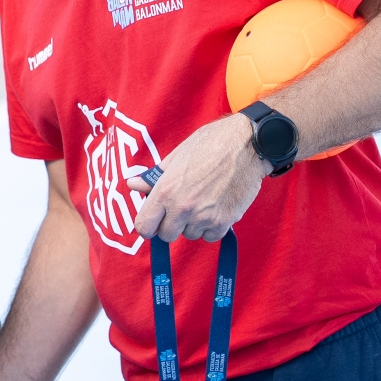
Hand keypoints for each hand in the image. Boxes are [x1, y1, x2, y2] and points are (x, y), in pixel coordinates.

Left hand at [127, 114, 269, 241]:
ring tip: (202, 202)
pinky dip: (211, 228)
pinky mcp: (225, 221)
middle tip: (181, 208)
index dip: (148, 225)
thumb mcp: (176, 156)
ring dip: (193, 225)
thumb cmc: (210, 144)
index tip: (154, 221)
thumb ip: (153, 177)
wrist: (248, 144)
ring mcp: (204, 216)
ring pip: (190, 235)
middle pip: (166, 235)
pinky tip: (215, 209)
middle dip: (170, 225)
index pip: (144, 227)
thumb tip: (132, 185)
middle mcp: (182, 207)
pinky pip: (210, 236)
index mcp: (165, 191)